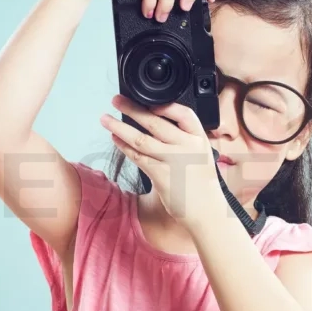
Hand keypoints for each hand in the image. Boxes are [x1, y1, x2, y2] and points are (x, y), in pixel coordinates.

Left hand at [101, 95, 227, 230]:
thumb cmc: (202, 182)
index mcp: (199, 138)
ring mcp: (174, 161)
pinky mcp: (161, 175)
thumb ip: (184, 139)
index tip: (147, 100)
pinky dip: (124, 147)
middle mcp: (187, 147)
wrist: (206, 211)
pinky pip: (138, 157)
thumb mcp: (201, 153)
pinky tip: (116, 139)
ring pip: (141, 139)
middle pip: (155, 122)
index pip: (184, 113)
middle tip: (116, 100)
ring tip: (105, 119)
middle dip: (132, 109)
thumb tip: (156, 122)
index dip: (165, 105)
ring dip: (120, 127)